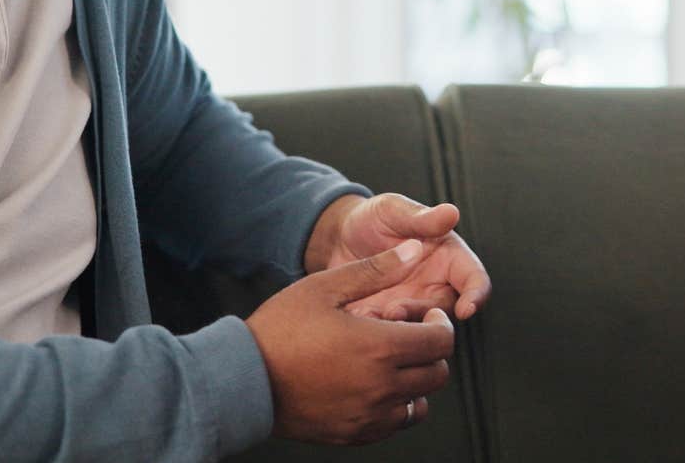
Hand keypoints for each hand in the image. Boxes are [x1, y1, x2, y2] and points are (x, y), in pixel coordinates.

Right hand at [248, 240, 456, 444]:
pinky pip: (396, 423)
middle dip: (431, 350)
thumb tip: (413, 250)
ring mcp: (369, 415)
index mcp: (379, 347)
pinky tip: (373, 384)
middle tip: (406, 335)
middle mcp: (381, 387)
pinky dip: (396, 405)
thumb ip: (375, 269)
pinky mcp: (355, 433)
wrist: (243, 380)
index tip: (423, 316)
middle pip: (438, 373)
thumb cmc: (280, 330)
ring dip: (416, 380)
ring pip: (421, 403)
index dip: (439, 324)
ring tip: (389, 361)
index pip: (441, 341)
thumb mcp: (325, 288)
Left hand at [317, 193, 491, 321]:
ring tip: (371, 313)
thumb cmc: (374, 219)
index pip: (473, 278)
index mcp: (447, 257)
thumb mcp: (394, 210)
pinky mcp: (388, 319)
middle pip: (444, 309)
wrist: (338, 238)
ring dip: (399, 327)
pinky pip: (389, 334)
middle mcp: (435, 285)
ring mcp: (412, 304)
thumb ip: (422, 217)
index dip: (476, 294)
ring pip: (418, 327)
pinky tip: (358, 317)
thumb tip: (451, 213)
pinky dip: (375, 330)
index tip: (467, 309)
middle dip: (423, 315)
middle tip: (395, 310)